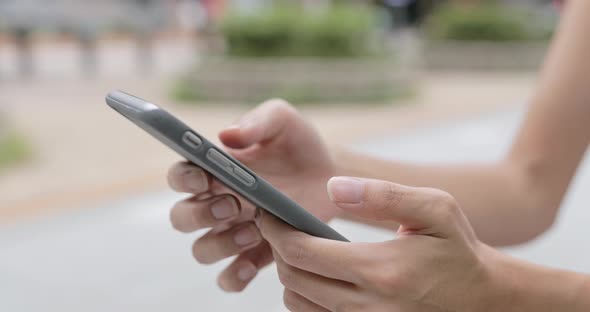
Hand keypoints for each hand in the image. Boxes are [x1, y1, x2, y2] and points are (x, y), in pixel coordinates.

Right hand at [166, 99, 341, 291]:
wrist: (329, 173)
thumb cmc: (298, 143)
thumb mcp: (282, 121)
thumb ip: (256, 122)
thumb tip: (227, 135)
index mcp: (213, 169)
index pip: (180, 176)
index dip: (183, 179)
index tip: (203, 176)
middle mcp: (215, 202)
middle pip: (181, 218)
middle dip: (200, 215)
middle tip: (233, 204)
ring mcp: (232, 231)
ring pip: (201, 250)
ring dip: (219, 245)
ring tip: (253, 230)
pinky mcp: (254, 254)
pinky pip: (229, 277)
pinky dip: (234, 276)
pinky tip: (253, 264)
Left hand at [257, 177, 497, 311]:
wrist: (481, 298)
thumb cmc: (457, 249)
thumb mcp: (436, 209)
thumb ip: (383, 195)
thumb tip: (332, 189)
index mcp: (381, 270)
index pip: (303, 253)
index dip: (276, 230)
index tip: (269, 213)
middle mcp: (368, 306)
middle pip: (292, 279)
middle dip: (277, 249)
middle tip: (279, 226)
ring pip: (298, 303)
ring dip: (289, 274)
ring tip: (298, 248)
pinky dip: (304, 295)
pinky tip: (316, 273)